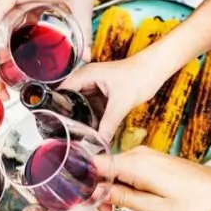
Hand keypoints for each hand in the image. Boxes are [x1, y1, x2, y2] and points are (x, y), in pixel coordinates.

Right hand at [60, 55, 175, 140]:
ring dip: (83, 117)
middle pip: (71, 99)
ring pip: (83, 104)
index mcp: (86, 75)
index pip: (62, 91)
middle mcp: (88, 79)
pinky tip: (94, 128)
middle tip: (67, 132)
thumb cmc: (140, 74)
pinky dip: (94, 116)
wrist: (156, 69)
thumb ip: (109, 124)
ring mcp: (97, 85)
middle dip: (70, 115)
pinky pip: (95, 106)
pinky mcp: (105, 92)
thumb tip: (100, 141)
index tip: (54, 122)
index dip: (56, 106)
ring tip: (79, 133)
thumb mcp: (121, 103)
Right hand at [95, 146, 210, 210]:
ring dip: (111, 189)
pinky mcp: (150, 162)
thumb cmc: (194, 201)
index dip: (84, 180)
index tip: (84, 198)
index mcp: (136, 164)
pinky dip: (123, 185)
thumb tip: (98, 192)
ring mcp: (144, 156)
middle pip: (103, 167)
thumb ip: (124, 198)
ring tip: (118, 209)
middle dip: (98, 189)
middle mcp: (138, 155)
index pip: (95, 163)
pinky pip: (126, 170)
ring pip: (114, 170)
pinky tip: (130, 200)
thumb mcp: (155, 208)